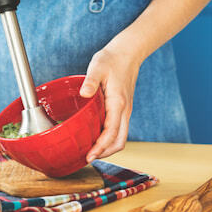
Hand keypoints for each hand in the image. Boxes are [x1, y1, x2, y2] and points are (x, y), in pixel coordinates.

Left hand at [79, 41, 142, 161]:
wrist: (128, 53)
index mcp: (118, 103)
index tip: (89, 156)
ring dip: (107, 148)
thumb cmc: (111, 59)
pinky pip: (118, 130)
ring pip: (120, 137)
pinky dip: (108, 139)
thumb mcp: (98, 67)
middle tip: (87, 158)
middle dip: (105, 153)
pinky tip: (95, 137)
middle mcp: (124, 110)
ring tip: (90, 152)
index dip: (101, 147)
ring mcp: (125, 111)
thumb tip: (84, 94)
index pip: (111, 132)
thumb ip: (90, 81)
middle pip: (119, 141)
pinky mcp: (123, 109)